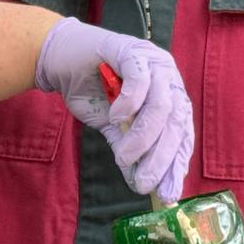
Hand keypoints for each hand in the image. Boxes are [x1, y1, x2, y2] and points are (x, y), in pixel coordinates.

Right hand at [34, 17, 192, 201]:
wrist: (61, 60)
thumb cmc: (92, 91)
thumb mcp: (114, 128)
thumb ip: (130, 150)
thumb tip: (141, 184)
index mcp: (170, 94)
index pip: (182, 132)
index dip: (177, 163)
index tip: (168, 193)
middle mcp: (168, 76)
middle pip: (176, 120)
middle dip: (162, 157)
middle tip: (146, 183)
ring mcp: (152, 61)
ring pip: (161, 104)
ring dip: (143, 136)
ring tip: (123, 156)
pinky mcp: (131, 50)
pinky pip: (139, 79)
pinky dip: (129, 103)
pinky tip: (115, 117)